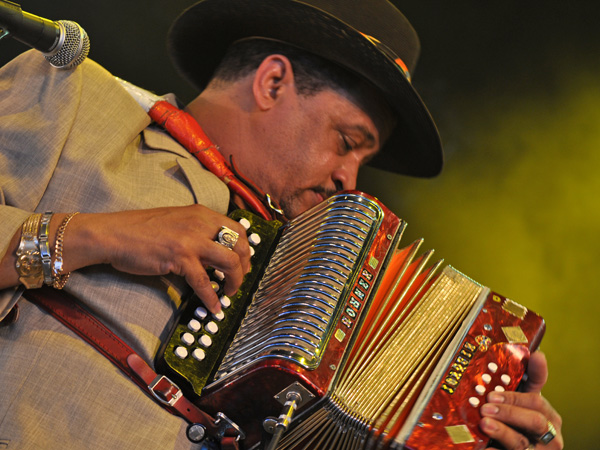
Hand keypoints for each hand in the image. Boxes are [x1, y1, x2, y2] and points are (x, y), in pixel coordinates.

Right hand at [69, 205, 250, 313]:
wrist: (113, 234)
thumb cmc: (140, 230)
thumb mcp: (177, 220)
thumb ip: (197, 230)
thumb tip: (215, 250)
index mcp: (201, 213)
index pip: (238, 229)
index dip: (246, 248)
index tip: (245, 262)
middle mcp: (200, 223)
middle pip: (239, 246)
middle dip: (245, 266)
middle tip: (240, 279)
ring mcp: (191, 240)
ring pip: (229, 263)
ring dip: (235, 281)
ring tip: (230, 293)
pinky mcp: (179, 258)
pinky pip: (204, 282)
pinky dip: (212, 297)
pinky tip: (213, 307)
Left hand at [480, 351, 562, 449]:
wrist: (514, 447)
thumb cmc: (519, 421)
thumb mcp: (524, 401)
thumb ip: (530, 379)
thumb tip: (538, 354)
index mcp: (549, 417)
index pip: (536, 402)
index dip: (514, 397)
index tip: (492, 394)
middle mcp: (550, 436)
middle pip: (533, 421)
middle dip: (509, 413)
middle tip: (485, 407)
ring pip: (521, 442)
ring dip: (501, 432)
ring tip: (484, 424)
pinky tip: (485, 448)